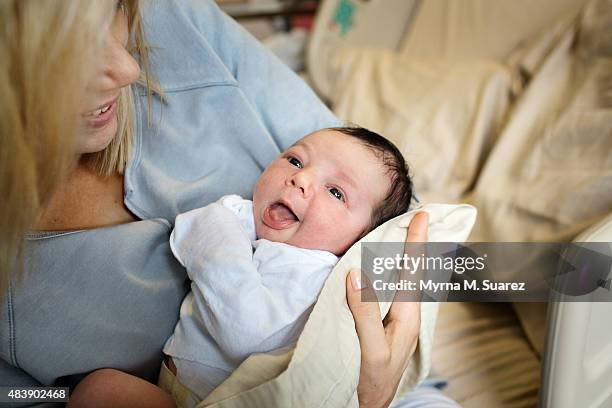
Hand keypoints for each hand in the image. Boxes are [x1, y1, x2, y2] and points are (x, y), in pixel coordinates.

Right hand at [346, 212, 428, 407]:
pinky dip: (393, 271)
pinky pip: (393, 289)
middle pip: (415, 272)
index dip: (417, 243)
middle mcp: (406, 314)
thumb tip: (356, 274)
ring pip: (405, 280)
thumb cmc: (373, 380)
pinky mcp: (387, 324)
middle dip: (418, 244)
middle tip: (422, 218)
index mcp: (407, 317)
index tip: (421, 217)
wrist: (372, 405)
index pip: (413, 272)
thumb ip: (365, 313)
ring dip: (407, 255)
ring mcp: (398, 320)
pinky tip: (391, 267)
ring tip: (411, 234)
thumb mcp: (370, 348)